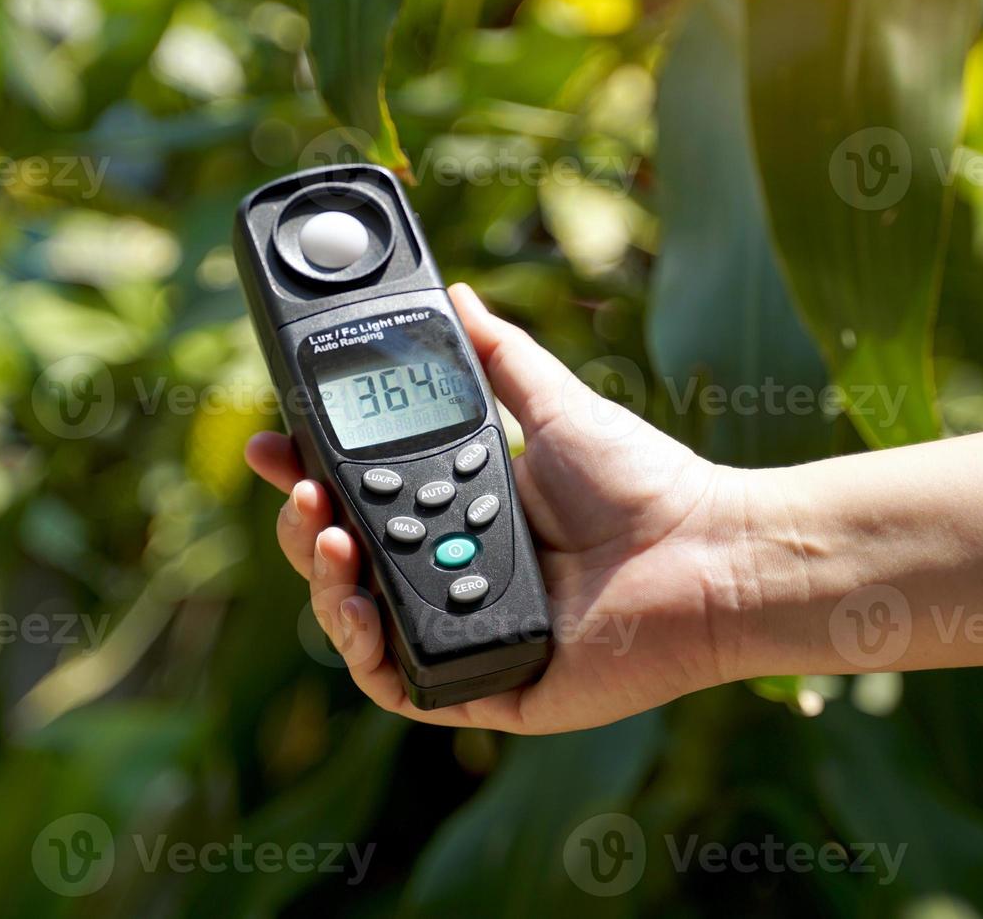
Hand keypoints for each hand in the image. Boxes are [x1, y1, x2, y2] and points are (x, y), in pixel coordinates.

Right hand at [245, 283, 759, 733]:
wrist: (707, 552)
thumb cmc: (645, 485)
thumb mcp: (556, 407)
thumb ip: (500, 356)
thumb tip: (457, 296)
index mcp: (460, 516)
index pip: (362, 501)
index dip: (310, 477)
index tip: (275, 443)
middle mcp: (452, 576)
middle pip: (346, 562)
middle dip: (304, 528)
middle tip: (300, 490)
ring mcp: (463, 633)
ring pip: (359, 624)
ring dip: (323, 581)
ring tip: (327, 537)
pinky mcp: (479, 687)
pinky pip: (399, 684)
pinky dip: (367, 649)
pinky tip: (358, 604)